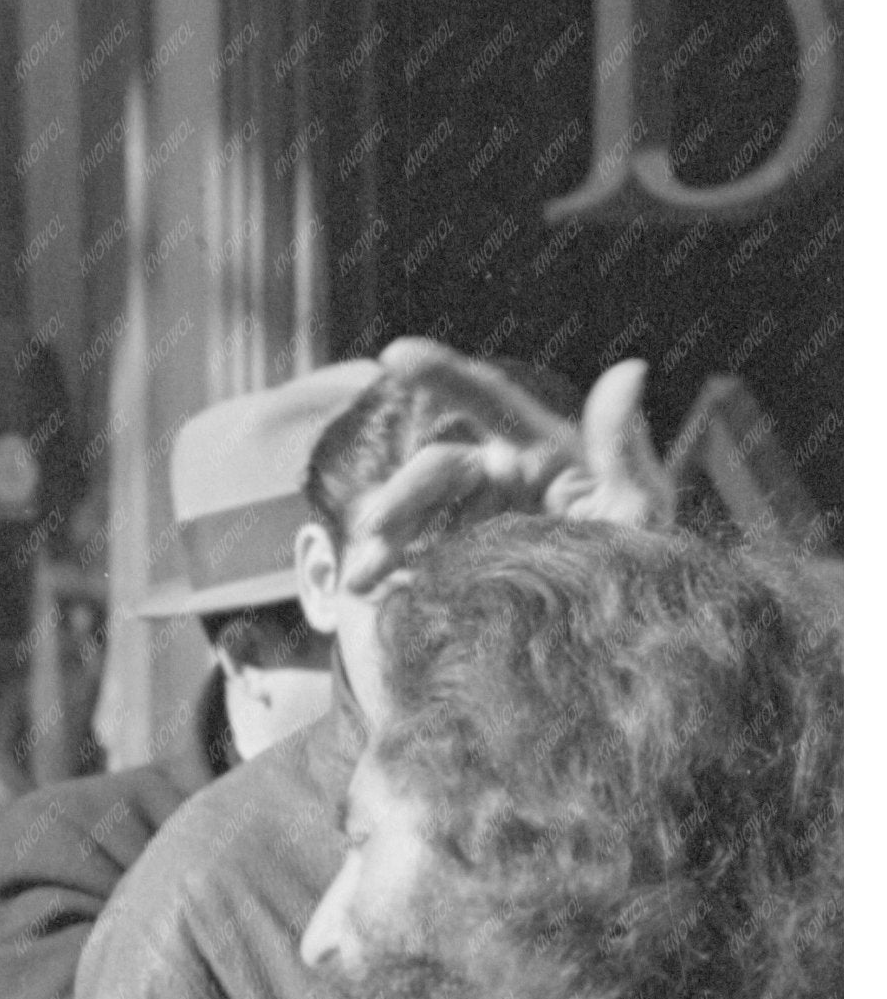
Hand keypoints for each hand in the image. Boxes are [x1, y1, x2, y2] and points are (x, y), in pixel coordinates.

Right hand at [341, 344, 674, 595]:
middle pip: (438, 469)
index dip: (443, 373)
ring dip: (385, 539)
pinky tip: (369, 591)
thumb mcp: (638, 510)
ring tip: (360, 577)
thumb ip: (625, 446)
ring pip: (416, 514)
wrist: (616, 643)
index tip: (394, 354)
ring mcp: (472, 522)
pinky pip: (413, 560)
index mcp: (538, 451)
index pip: (489, 401)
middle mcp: (498, 478)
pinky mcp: (454, 566)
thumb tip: (630, 367)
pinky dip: (389, 571)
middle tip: (377, 526)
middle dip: (403, 493)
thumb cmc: (638, 569)